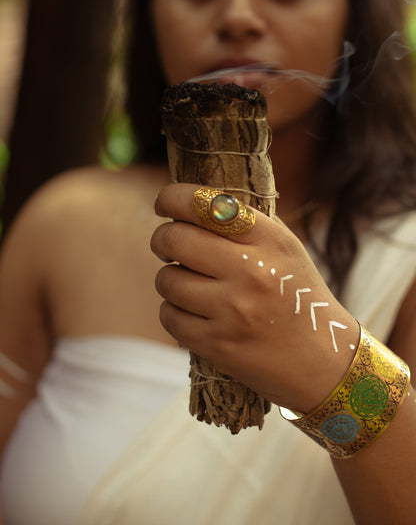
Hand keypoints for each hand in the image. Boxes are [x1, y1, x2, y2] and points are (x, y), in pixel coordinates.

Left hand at [151, 183, 358, 412]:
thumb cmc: (297, 297)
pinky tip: (193, 313)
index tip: (165, 205)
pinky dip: (174, 312)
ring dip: (170, 279)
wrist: (323, 361)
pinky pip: (168, 316)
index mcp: (269, 240)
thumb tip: (190, 202)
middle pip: (174, 239)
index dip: (172, 198)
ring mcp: (232, 310)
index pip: (204, 204)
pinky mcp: (217, 344)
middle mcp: (251, 270)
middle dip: (162, 240)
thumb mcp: (286, 249)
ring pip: (166, 279)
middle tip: (169, 247)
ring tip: (190, 285)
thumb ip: (245, 223)